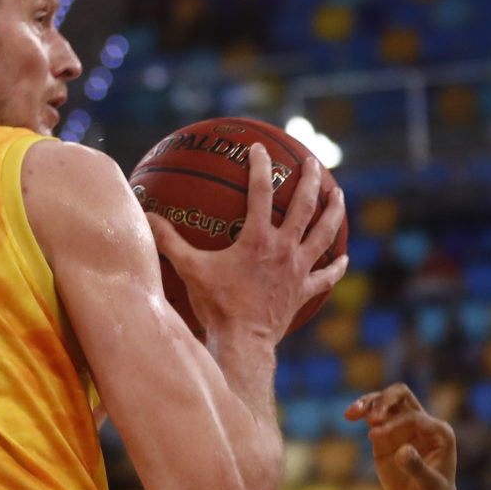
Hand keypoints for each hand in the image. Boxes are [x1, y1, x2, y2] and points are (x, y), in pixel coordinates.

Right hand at [147, 143, 347, 341]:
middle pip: (304, 205)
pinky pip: (326, 276)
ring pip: (324, 234)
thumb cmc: (216, 304)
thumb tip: (146, 216)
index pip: (260, 191)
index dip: (259, 166)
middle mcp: (284, 249)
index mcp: (258, 239)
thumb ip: (168, 240)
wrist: (242, 341)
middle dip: (310, 179)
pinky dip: (336, 266)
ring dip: (333, 212)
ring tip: (339, 194)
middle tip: (312, 161)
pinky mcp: (304, 291)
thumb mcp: (189, 269)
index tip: (257, 148)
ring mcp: (298, 270)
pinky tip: (344, 258)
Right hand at [344, 384, 457, 489]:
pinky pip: (373, 418)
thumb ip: (417, 467)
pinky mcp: (386, 438)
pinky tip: (350, 417)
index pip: (411, 416)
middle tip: (369, 417)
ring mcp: (402, 429)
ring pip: (385, 402)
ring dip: (368, 402)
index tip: (373, 436)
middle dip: (383, 400)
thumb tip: (402, 450)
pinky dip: (361, 413)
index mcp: (437, 431)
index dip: (392, 423)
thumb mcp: (429, 486)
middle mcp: (421, 424)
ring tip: (351, 414)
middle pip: (400, 395)